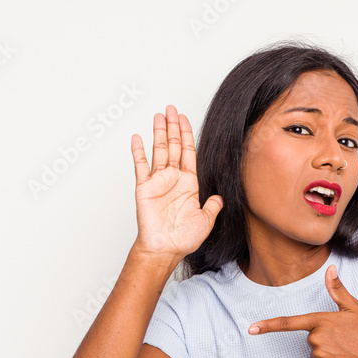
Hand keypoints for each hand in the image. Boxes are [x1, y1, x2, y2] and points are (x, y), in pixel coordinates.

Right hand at [130, 105, 222, 261]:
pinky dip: (138, 151)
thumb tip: (220, 198)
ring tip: (159, 116)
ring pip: (159, 150)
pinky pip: (140, 166)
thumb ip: (212, 207)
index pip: (188, 153)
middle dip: (173, 127)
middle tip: (171, 109)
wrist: (165, 248)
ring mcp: (158, 181)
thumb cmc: (182, 238)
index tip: (184, 119)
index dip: (187, 135)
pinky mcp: (144, 187)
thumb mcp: (205, 221)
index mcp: (189, 184)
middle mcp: (173, 179)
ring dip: (159, 133)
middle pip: (174, 146)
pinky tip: (137, 137)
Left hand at [248, 265, 357, 357]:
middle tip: (345, 341)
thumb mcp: (354, 308)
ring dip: (328, 356)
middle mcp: (317, 337)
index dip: (268, 326)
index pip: (289, 323)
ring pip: (315, 356)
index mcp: (321, 320)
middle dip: (324, 342)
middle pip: (310, 341)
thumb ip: (337, 290)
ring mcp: (320, 354)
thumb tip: (330, 269)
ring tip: (347, 353)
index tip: (251, 329)